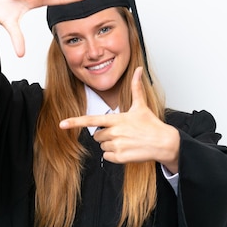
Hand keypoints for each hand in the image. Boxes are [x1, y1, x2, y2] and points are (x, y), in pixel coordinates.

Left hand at [59, 67, 179, 172]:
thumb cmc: (151, 124)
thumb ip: (136, 87)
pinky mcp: (120, 157)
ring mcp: (117, 146)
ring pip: (102, 146)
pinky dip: (114, 155)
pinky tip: (126, 150)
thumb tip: (138, 69)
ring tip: (126, 141)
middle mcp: (115, 133)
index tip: (62, 124)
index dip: (75, 122)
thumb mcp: (141, 105)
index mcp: (117, 119)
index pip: (91, 120)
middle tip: (121, 133)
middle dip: (105, 135)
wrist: (164, 142)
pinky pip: (107, 157)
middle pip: (97, 135)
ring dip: (111, 145)